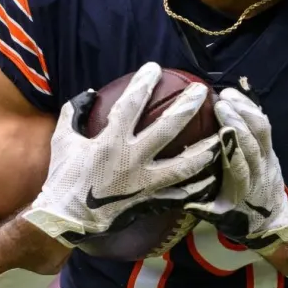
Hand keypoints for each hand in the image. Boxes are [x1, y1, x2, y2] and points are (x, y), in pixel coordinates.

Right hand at [22, 63, 219, 246]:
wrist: (66, 220)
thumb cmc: (63, 178)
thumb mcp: (63, 140)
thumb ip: (74, 113)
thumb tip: (88, 93)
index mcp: (109, 142)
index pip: (130, 105)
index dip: (143, 83)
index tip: (155, 67)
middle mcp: (131, 160)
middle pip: (166, 130)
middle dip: (186, 108)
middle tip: (201, 92)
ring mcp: (143, 183)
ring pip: (183, 166)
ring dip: (206, 151)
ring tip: (224, 137)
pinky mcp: (149, 200)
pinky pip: (178, 193)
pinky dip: (197, 185)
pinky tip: (213, 175)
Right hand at [185, 88, 287, 254]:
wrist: (271, 221)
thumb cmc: (237, 217)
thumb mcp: (216, 216)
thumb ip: (198, 204)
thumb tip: (168, 192)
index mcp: (242, 191)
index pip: (240, 167)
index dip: (233, 147)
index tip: (222, 129)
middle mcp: (258, 172)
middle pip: (253, 144)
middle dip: (239, 121)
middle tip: (220, 102)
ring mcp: (268, 159)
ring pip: (263, 132)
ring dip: (246, 110)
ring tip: (227, 93)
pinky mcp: (271, 149)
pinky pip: (265, 126)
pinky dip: (253, 109)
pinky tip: (238, 95)